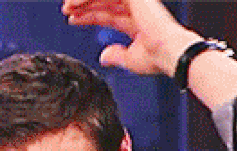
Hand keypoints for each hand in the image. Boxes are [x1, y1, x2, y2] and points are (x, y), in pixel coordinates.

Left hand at [62, 0, 201, 76]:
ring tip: (67, 8)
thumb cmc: (157, 58)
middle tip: (66, 10)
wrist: (169, 53)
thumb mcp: (131, 59)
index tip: (72, 19)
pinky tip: (76, 4)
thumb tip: (104, 57)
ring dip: (82, 0)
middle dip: (82, 5)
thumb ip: (117, 55)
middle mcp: (136, 8)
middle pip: (103, 1)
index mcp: (136, 21)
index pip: (107, 13)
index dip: (88, 15)